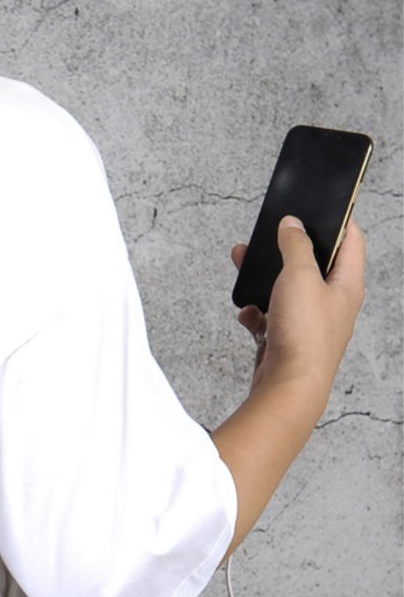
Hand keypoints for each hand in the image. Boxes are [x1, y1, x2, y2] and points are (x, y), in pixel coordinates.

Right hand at [230, 216, 365, 398]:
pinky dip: (256, 314)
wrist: (288, 386)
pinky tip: (248, 313)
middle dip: (286, 252)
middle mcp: (333, 304)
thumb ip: (295, 246)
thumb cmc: (303, 336)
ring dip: (265, 282)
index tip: (317, 210)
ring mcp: (309, 324)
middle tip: (268, 239)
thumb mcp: (299, 276)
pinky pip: (270, 319)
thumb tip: (292, 225)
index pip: (352, 240)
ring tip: (245, 270)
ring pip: (287, 292)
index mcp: (348, 285)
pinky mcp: (288, 341)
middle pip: (313, 266)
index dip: (336, 221)